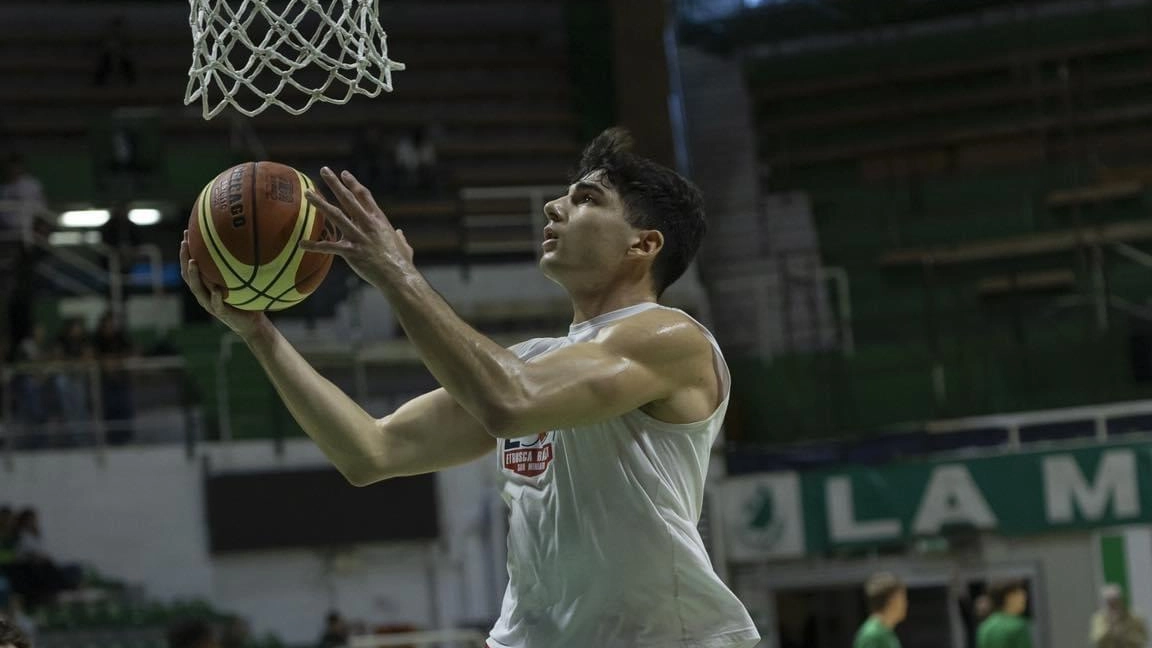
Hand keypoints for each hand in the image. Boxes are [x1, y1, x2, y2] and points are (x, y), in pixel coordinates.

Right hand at [180, 230, 268, 338]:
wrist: (251, 323)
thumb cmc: (247, 298)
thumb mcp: (242, 279)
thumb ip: (240, 264)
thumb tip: (250, 240)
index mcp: (206, 285)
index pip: (191, 265)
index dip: (186, 251)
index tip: (186, 232)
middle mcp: (204, 293)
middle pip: (188, 275)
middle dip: (184, 258)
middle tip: (184, 242)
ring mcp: (210, 303)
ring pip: (197, 289)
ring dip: (194, 275)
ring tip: (193, 262)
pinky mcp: (221, 313)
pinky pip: (216, 304)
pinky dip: (216, 296)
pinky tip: (217, 290)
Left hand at [300, 167, 413, 288]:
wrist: (398, 276)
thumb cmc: (402, 263)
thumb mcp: (404, 246)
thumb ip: (400, 238)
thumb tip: (400, 234)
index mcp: (379, 220)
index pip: (364, 196)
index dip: (353, 184)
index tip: (343, 174)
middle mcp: (367, 224)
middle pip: (348, 199)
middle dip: (335, 183)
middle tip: (324, 170)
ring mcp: (358, 236)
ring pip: (336, 215)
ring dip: (320, 203)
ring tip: (308, 193)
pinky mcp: (351, 251)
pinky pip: (329, 247)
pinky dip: (315, 246)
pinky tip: (301, 244)